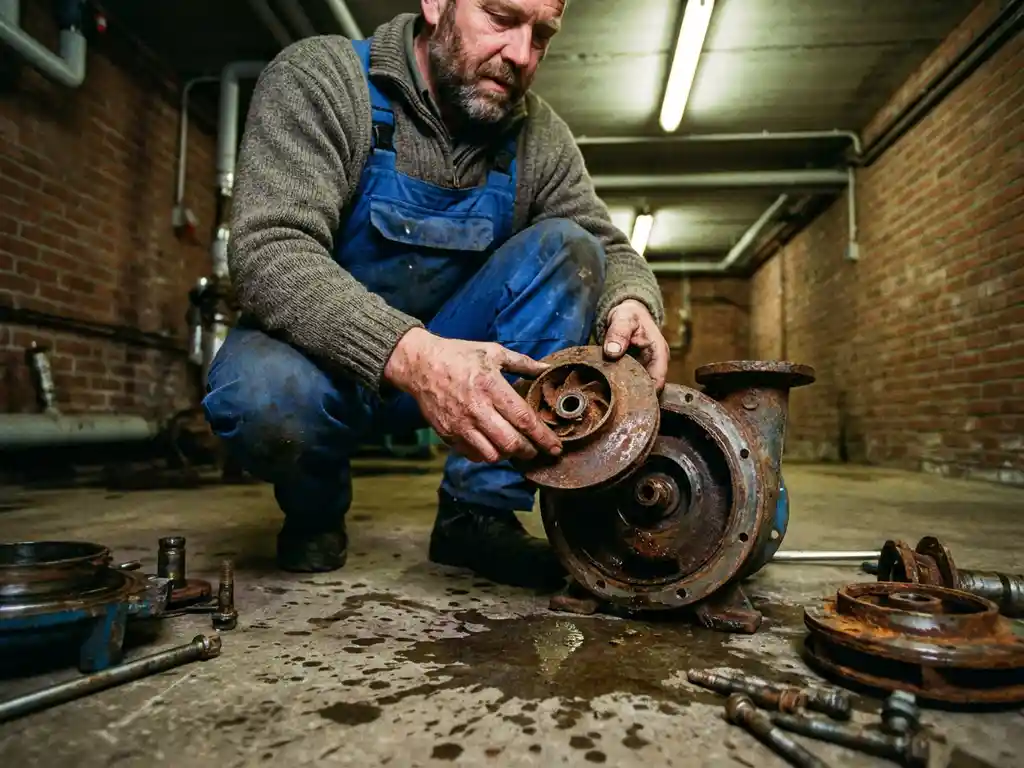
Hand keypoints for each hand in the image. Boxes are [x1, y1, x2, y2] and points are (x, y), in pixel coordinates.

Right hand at [383, 328, 562, 463]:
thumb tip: (546, 368)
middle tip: (536, 449)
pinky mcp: (447, 433)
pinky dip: (487, 454)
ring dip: (508, 455)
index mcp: (491, 386)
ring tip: (514, 447)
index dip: (543, 437)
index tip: (556, 446)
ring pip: (493, 454)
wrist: (420, 364)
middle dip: (529, 451)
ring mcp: (460, 424)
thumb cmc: (458, 355)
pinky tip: (492, 445)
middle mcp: (477, 409)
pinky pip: (473, 454)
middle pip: (511, 443)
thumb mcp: (493, 352)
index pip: (524, 419)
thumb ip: (522, 362)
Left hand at [603, 299, 669, 390]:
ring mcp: (644, 370)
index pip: (658, 382)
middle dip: (632, 395)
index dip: (645, 392)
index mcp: (659, 354)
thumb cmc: (629, 315)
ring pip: (637, 388)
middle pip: (648, 389)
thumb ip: (618, 333)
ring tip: (608, 395)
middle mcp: (654, 365)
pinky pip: (627, 384)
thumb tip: (612, 352)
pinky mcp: (633, 372)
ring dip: (624, 392)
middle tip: (612, 397)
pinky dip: (619, 387)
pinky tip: (606, 390)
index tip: (626, 395)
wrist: (626, 314)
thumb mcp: (623, 318)